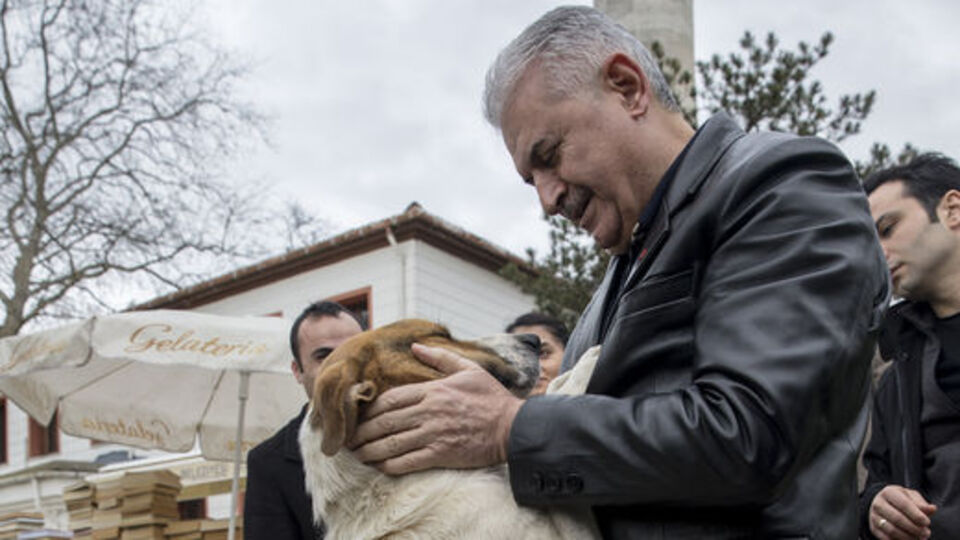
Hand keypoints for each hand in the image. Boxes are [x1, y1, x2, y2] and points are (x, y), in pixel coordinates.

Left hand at [349, 343, 524, 474]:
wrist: (514, 428)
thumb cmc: (491, 398)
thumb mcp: (468, 369)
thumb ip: (440, 357)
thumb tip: (416, 346)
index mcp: (433, 390)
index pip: (390, 399)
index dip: (370, 410)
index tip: (358, 416)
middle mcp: (429, 411)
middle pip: (385, 422)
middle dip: (363, 432)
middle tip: (349, 439)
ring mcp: (434, 434)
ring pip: (391, 443)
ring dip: (370, 450)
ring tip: (357, 454)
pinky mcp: (441, 455)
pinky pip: (407, 462)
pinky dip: (388, 465)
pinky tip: (378, 466)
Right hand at [869, 485, 935, 538]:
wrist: (883, 504)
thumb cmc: (901, 500)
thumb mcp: (911, 497)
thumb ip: (922, 503)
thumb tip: (932, 509)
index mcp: (889, 493)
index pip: (904, 504)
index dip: (916, 515)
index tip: (927, 522)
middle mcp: (878, 504)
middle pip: (897, 518)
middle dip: (914, 528)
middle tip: (926, 533)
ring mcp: (874, 517)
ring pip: (892, 530)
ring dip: (909, 537)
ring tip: (920, 538)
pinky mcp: (874, 529)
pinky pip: (886, 539)